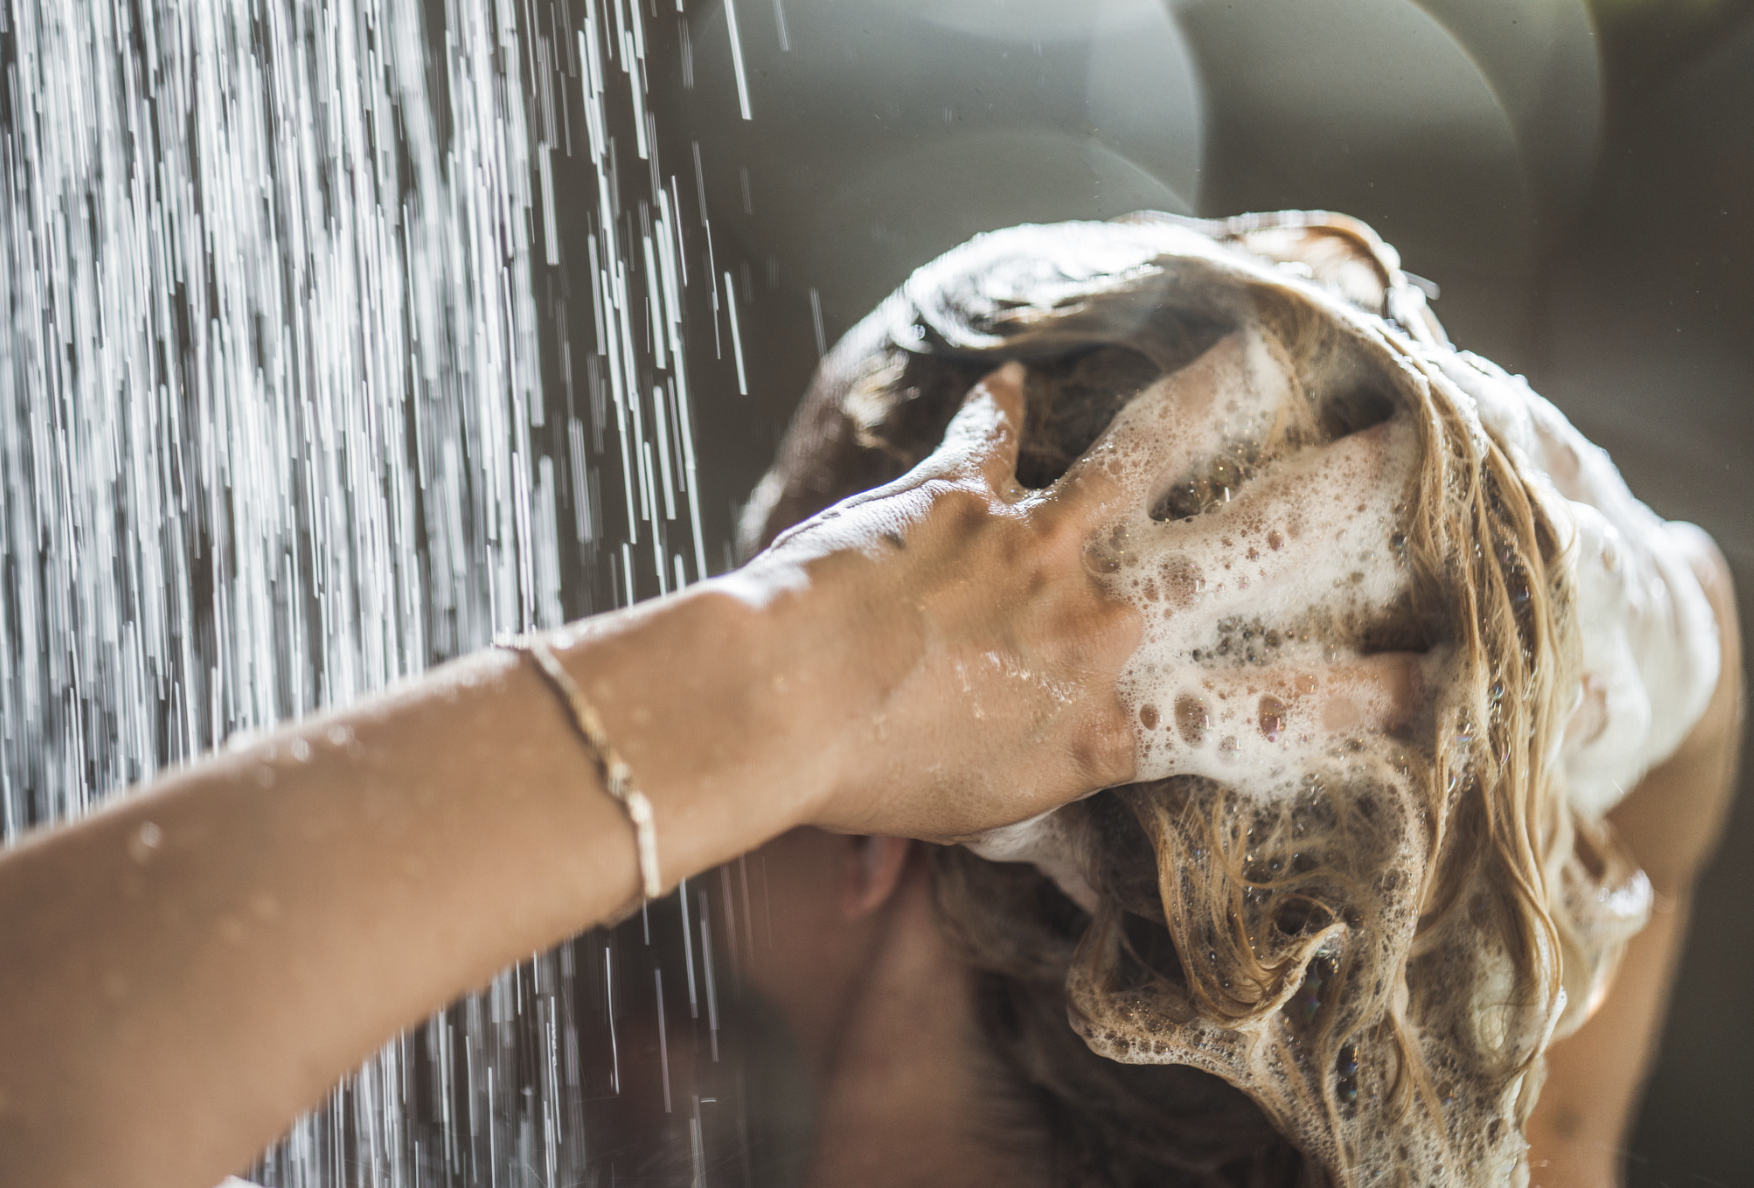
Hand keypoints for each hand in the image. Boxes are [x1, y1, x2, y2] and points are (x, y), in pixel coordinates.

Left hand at [742, 331, 1429, 844]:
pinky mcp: (963, 494)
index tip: (1438, 676)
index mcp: (1110, 719)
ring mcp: (1038, 544)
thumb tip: (1067, 805)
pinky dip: (994, 408)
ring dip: (1209, 396)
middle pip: (1247, 548)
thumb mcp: (981, 816)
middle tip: (1402, 451)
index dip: (1363, 693)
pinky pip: (989, 433)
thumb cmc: (868, 785)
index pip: (1266, 710)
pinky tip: (1005, 375)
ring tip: (1259, 349)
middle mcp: (1099, 622)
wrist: (779, 707)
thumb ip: (1043, 789)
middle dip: (1337, 499)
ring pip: (1151, 450)